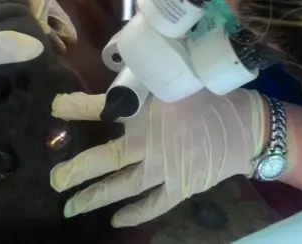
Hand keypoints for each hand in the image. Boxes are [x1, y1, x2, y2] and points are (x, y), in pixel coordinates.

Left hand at [50, 89, 266, 227]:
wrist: (247, 127)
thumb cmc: (211, 97)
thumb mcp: (176, 81)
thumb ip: (146, 86)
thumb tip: (119, 86)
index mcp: (146, 110)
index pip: (101, 107)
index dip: (76, 108)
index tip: (56, 107)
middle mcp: (149, 143)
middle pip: (104, 160)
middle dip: (76, 171)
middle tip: (54, 180)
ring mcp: (164, 169)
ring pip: (122, 187)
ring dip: (95, 197)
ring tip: (71, 206)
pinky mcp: (180, 187)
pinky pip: (152, 205)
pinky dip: (134, 214)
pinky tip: (116, 220)